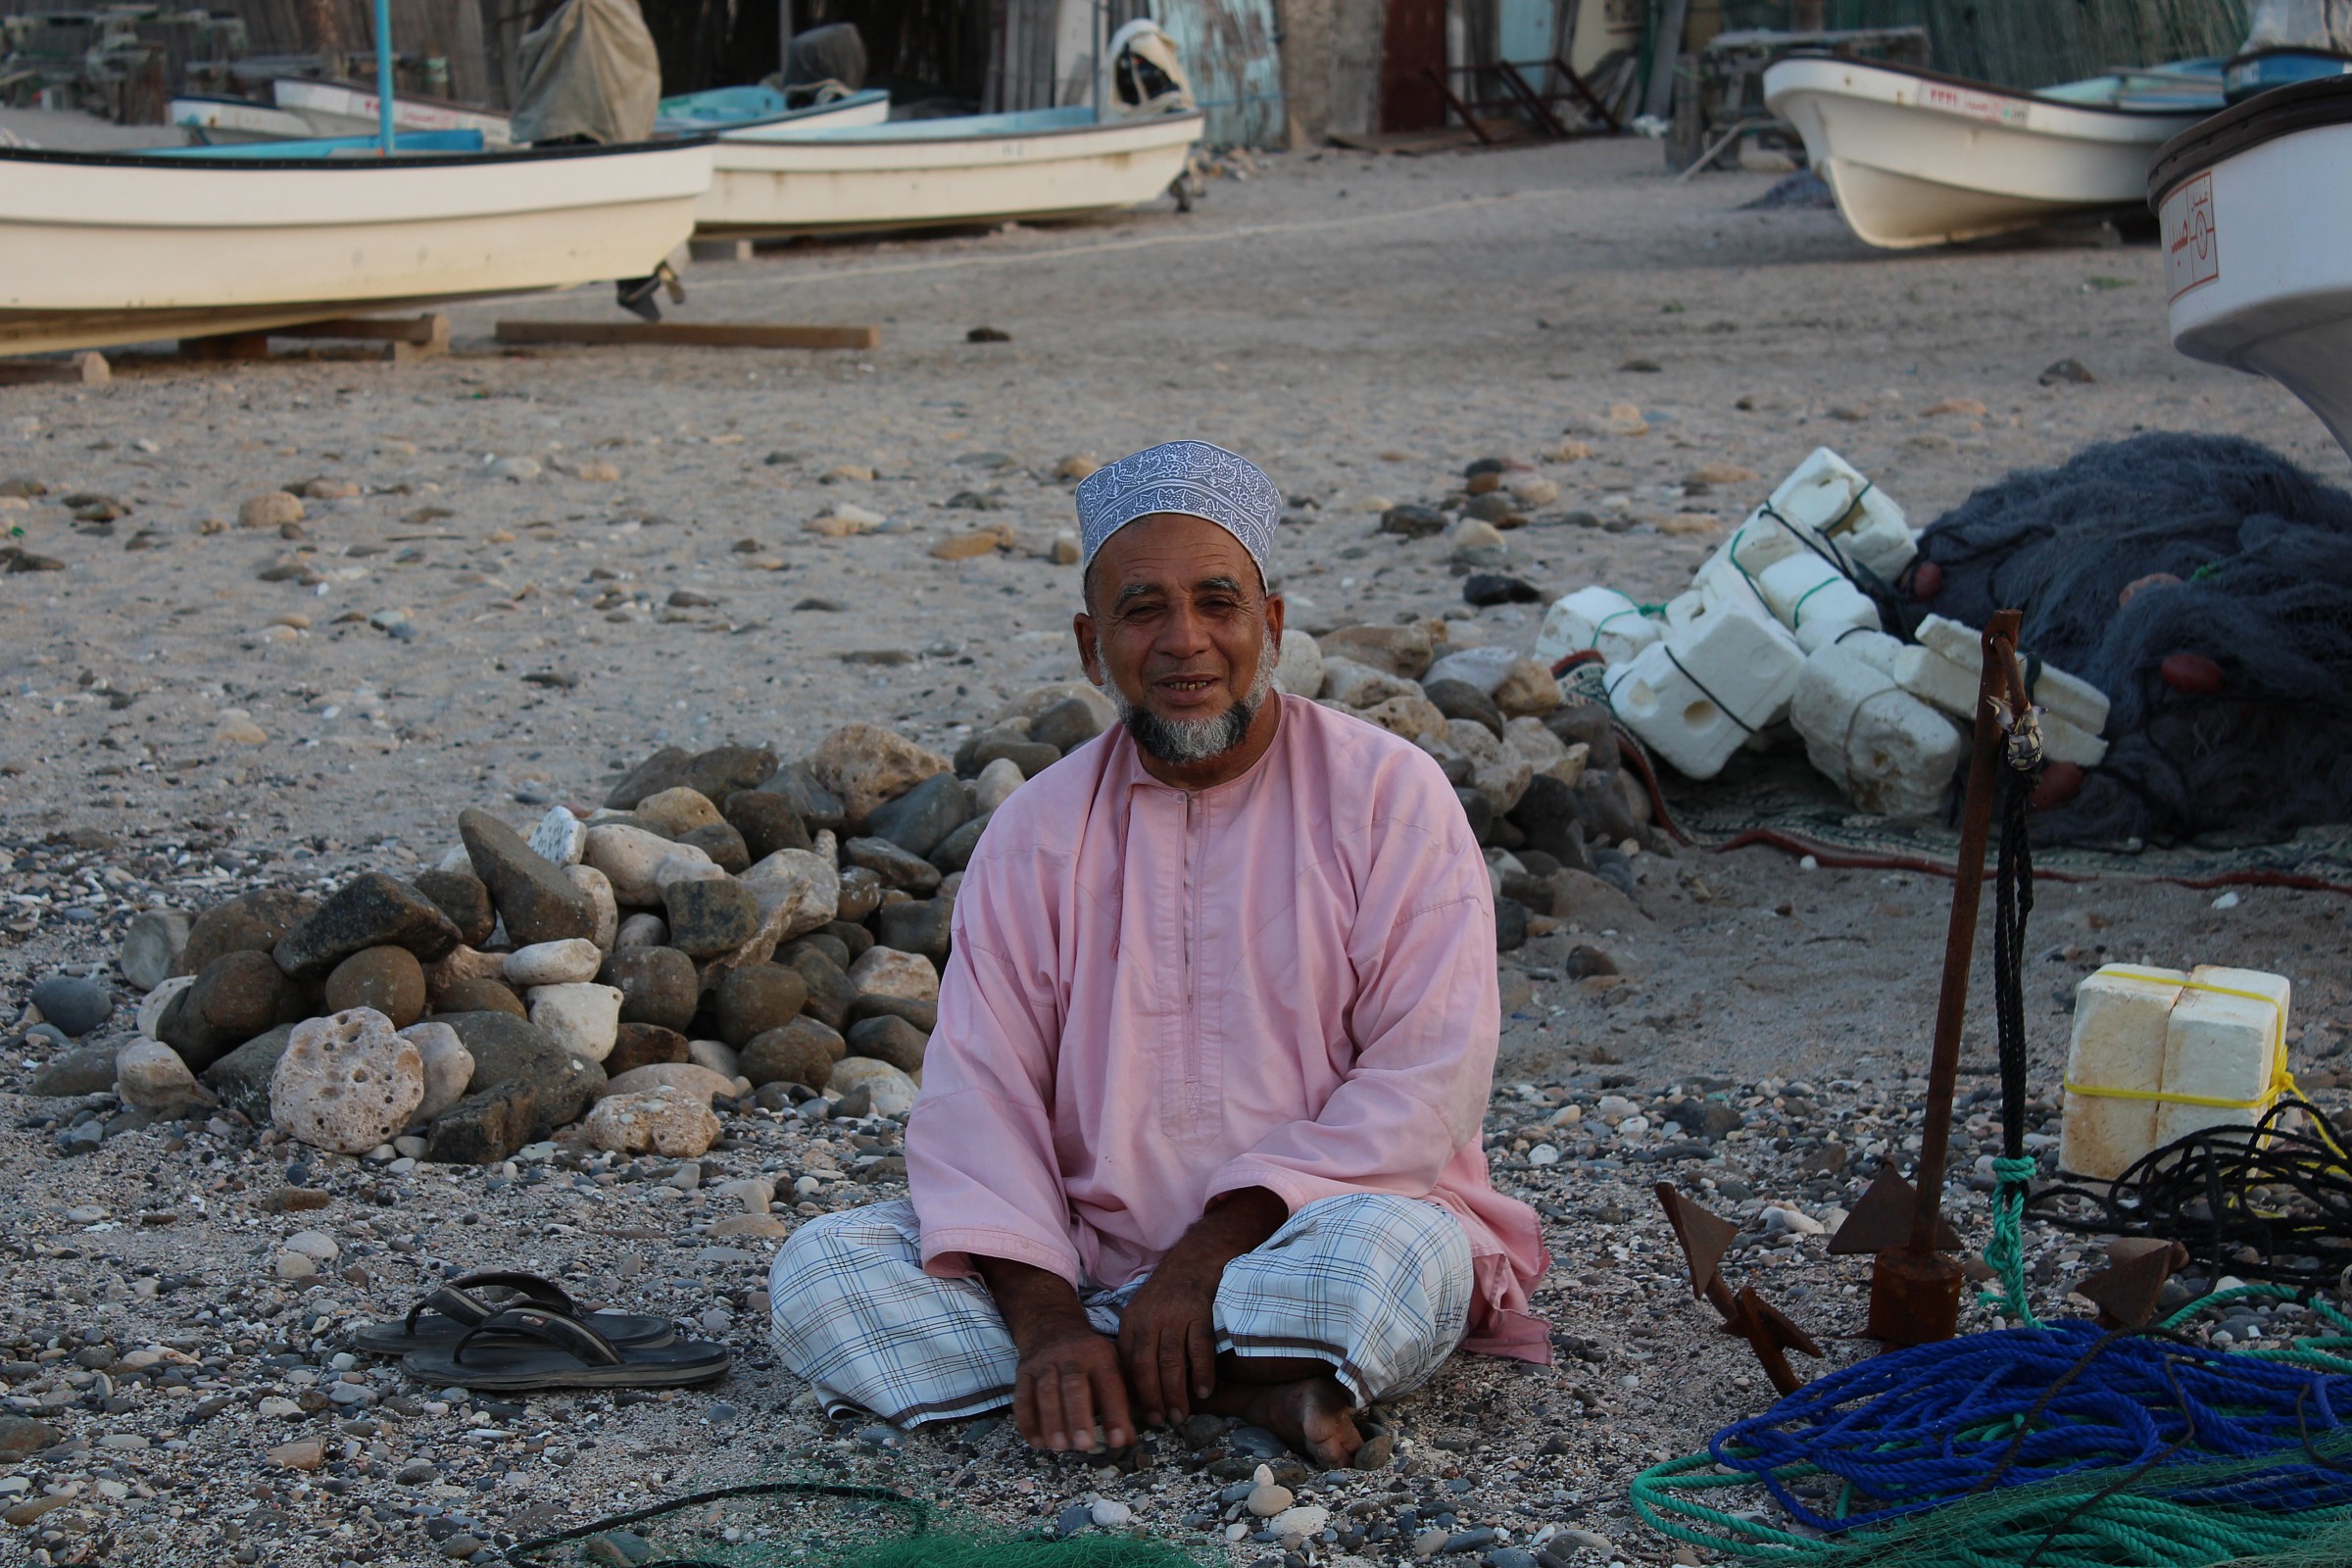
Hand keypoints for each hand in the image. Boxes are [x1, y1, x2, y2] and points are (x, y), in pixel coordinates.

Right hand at [977, 1255, 1134, 1452]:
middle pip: (1074, 1386)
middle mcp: (1071, 1356)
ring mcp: (1045, 1363)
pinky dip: (1027, 1421)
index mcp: (1099, 1355)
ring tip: (1059, 1447)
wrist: (1052, 1326)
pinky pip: (1022, 1397)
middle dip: (1078, 1417)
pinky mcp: (1024, 1371)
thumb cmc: (1089, 1357)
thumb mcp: (1111, 1365)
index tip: (1118, 1442)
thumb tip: (1129, 1440)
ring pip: (1046, 1392)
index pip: (1109, 1384)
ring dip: (1052, 1421)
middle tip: (1084, 1446)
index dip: (1114, 1413)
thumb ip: (1122, 1399)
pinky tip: (1036, 1442)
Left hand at [1117, 1260, 1217, 1427]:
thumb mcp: (1139, 1316)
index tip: (1140, 1414)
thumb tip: (1131, 1387)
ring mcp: (1175, 1317)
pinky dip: (1202, 1372)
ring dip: (1176, 1392)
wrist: (1191, 1262)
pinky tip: (1204, 1391)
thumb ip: (1135, 1346)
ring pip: (1172, 1361)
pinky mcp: (1199, 1314)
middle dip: (1153, 1398)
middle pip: (1147, 1366)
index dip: (1133, 1391)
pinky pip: (1200, 1348)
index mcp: (1131, 1323)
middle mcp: (1150, 1320)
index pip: (1128, 1364)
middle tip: (1160, 1421)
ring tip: (1179, 1415)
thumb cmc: (1164, 1297)